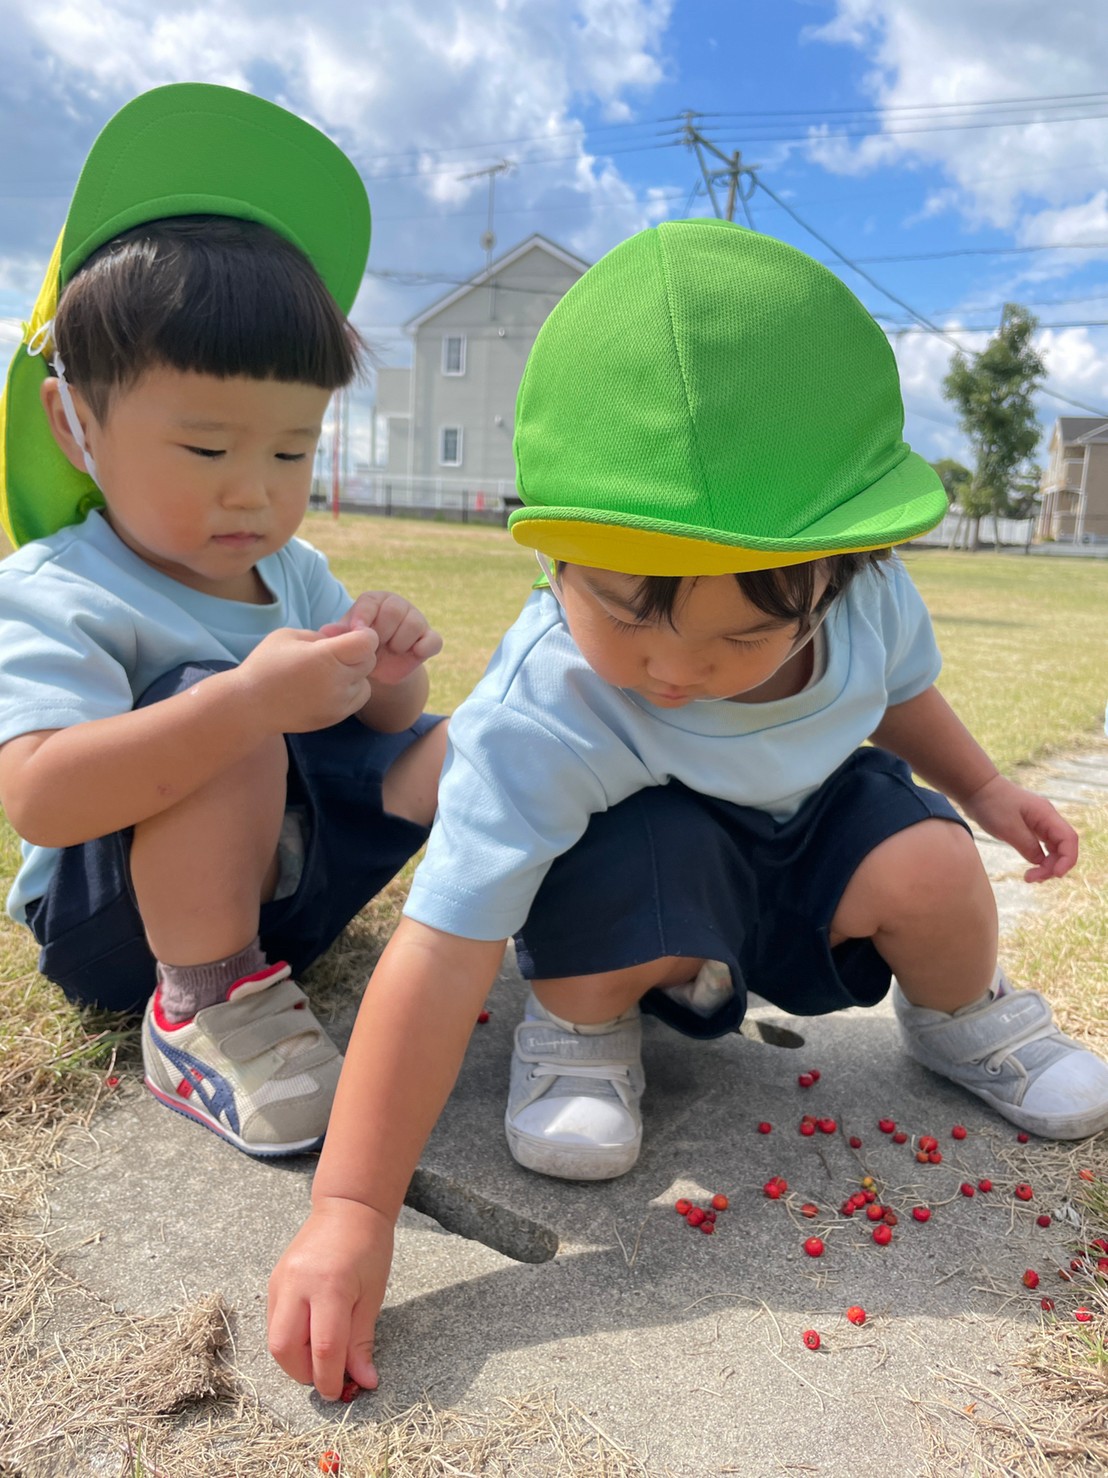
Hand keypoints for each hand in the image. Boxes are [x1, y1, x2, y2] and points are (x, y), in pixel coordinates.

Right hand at [237, 625, 377, 733]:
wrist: (250, 706)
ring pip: (366, 681)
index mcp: (325, 657)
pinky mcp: (336, 717)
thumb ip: (321, 635)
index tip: (348, 636)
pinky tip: (329, 686)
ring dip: (355, 673)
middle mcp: (336, 682)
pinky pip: (358, 698)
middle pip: (369, 661)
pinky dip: (350, 690)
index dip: (362, 635)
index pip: (367, 642)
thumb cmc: (265, 666)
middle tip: (335, 652)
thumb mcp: (289, 636)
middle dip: (357, 653)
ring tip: (330, 671)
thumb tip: (343, 637)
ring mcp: (338, 703)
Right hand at [268, 1197, 392, 1399]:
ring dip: (294, 1358)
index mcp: (330, 1286)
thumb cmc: (368, 1248)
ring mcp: (281, 1280)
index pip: (324, 1348)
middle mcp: (298, 1283)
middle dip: (303, 1373)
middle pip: (284, 1349)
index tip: (338, 1392)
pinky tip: (310, 1333)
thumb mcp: (373, 1295)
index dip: (329, 1378)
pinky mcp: (274, 1280)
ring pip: (274, 1338)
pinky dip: (290, 1338)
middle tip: (326, 1374)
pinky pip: (273, 1321)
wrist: (348, 1208)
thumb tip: (363, 1381)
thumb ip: (361, 1341)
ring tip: (321, 1353)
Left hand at [319, 592, 441, 687]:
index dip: (363, 619)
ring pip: (414, 624)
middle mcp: (398, 606)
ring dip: (399, 642)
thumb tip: (326, 631)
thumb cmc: (359, 648)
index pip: (371, 602)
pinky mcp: (430, 639)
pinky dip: (425, 647)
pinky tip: (414, 654)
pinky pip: (434, 640)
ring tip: (391, 651)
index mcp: (375, 601)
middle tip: (374, 648)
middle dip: (382, 633)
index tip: (357, 634)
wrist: (378, 669)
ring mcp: (417, 621)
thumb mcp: (346, 640)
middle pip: (395, 611)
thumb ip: (338, 634)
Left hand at [960, 774, 1078, 881]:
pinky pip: (1043, 847)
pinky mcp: (1030, 828)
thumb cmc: (992, 804)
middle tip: (1031, 878)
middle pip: (1063, 847)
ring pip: (1054, 849)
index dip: (1067, 859)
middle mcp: (1047, 819)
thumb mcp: (1008, 828)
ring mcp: (1040, 823)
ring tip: (1029, 877)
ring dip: (1047, 865)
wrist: (977, 788)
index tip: (1055, 874)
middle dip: (1054, 866)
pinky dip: (1040, 860)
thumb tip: (1040, 862)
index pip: (1069, 839)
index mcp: (1046, 814)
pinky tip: (1031, 869)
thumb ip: (1027, 845)